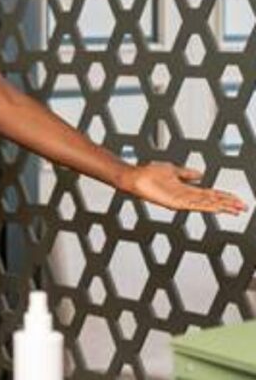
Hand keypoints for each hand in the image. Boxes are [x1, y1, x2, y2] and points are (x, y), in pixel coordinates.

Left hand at [120, 162, 246, 213]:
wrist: (135, 177)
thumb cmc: (150, 173)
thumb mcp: (173, 170)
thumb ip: (187, 174)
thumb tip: (200, 174)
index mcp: (187, 189)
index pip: (211, 194)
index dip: (225, 197)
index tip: (238, 200)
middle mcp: (186, 197)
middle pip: (212, 201)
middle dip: (228, 204)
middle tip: (243, 207)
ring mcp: (181, 201)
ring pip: (206, 204)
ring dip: (221, 206)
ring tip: (235, 209)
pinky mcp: (174, 203)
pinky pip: (193, 205)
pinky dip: (206, 206)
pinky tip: (216, 208)